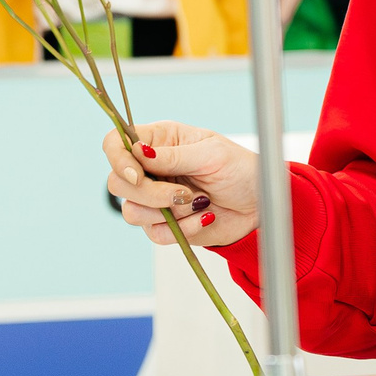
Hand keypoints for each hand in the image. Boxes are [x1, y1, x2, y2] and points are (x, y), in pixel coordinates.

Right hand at [102, 119, 259, 247]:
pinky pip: (156, 234)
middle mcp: (151, 169)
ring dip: (168, 212)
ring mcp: (156, 199)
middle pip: (117, 183)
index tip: (137, 174)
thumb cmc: (241, 169)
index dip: (117, 159)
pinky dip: (183, 228)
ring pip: (132, 212)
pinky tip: (205, 217)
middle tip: (182, 194)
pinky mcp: (166, 225)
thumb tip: (137, 151)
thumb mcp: (210, 154)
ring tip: (199, 202)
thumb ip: (172, 156)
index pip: (115, 144)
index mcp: (159, 141)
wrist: (260, 204)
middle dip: (149, 193)